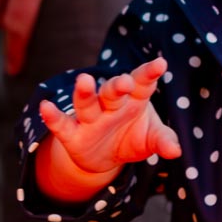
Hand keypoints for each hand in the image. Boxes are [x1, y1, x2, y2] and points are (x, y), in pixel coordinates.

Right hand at [39, 58, 181, 176]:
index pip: (142, 84)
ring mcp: (90, 118)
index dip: (149, 74)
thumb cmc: (133, 138)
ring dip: (85, 92)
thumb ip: (163, 140)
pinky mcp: (72, 134)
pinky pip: (62, 124)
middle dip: (117, 86)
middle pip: (112, 92)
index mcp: (134, 100)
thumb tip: (176, 151)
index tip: (160, 64)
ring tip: (84, 80)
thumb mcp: (150, 140)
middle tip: (124, 82)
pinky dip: (53, 116)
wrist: (106, 157)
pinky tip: (45, 107)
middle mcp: (110, 105)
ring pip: (86, 103)